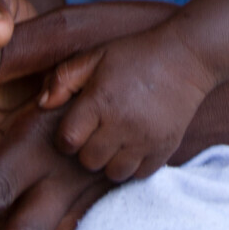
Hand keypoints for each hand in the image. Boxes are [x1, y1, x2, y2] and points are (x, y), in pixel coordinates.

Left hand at [39, 27, 216, 181]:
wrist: (187, 57)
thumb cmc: (135, 55)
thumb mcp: (96, 56)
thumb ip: (63, 78)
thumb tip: (41, 105)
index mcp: (100, 100)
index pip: (67, 141)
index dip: (67, 137)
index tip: (75, 127)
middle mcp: (122, 124)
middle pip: (89, 161)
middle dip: (87, 150)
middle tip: (98, 132)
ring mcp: (146, 139)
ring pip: (113, 173)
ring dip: (110, 161)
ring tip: (116, 141)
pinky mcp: (165, 149)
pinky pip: (139, 174)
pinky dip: (134, 165)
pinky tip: (134, 145)